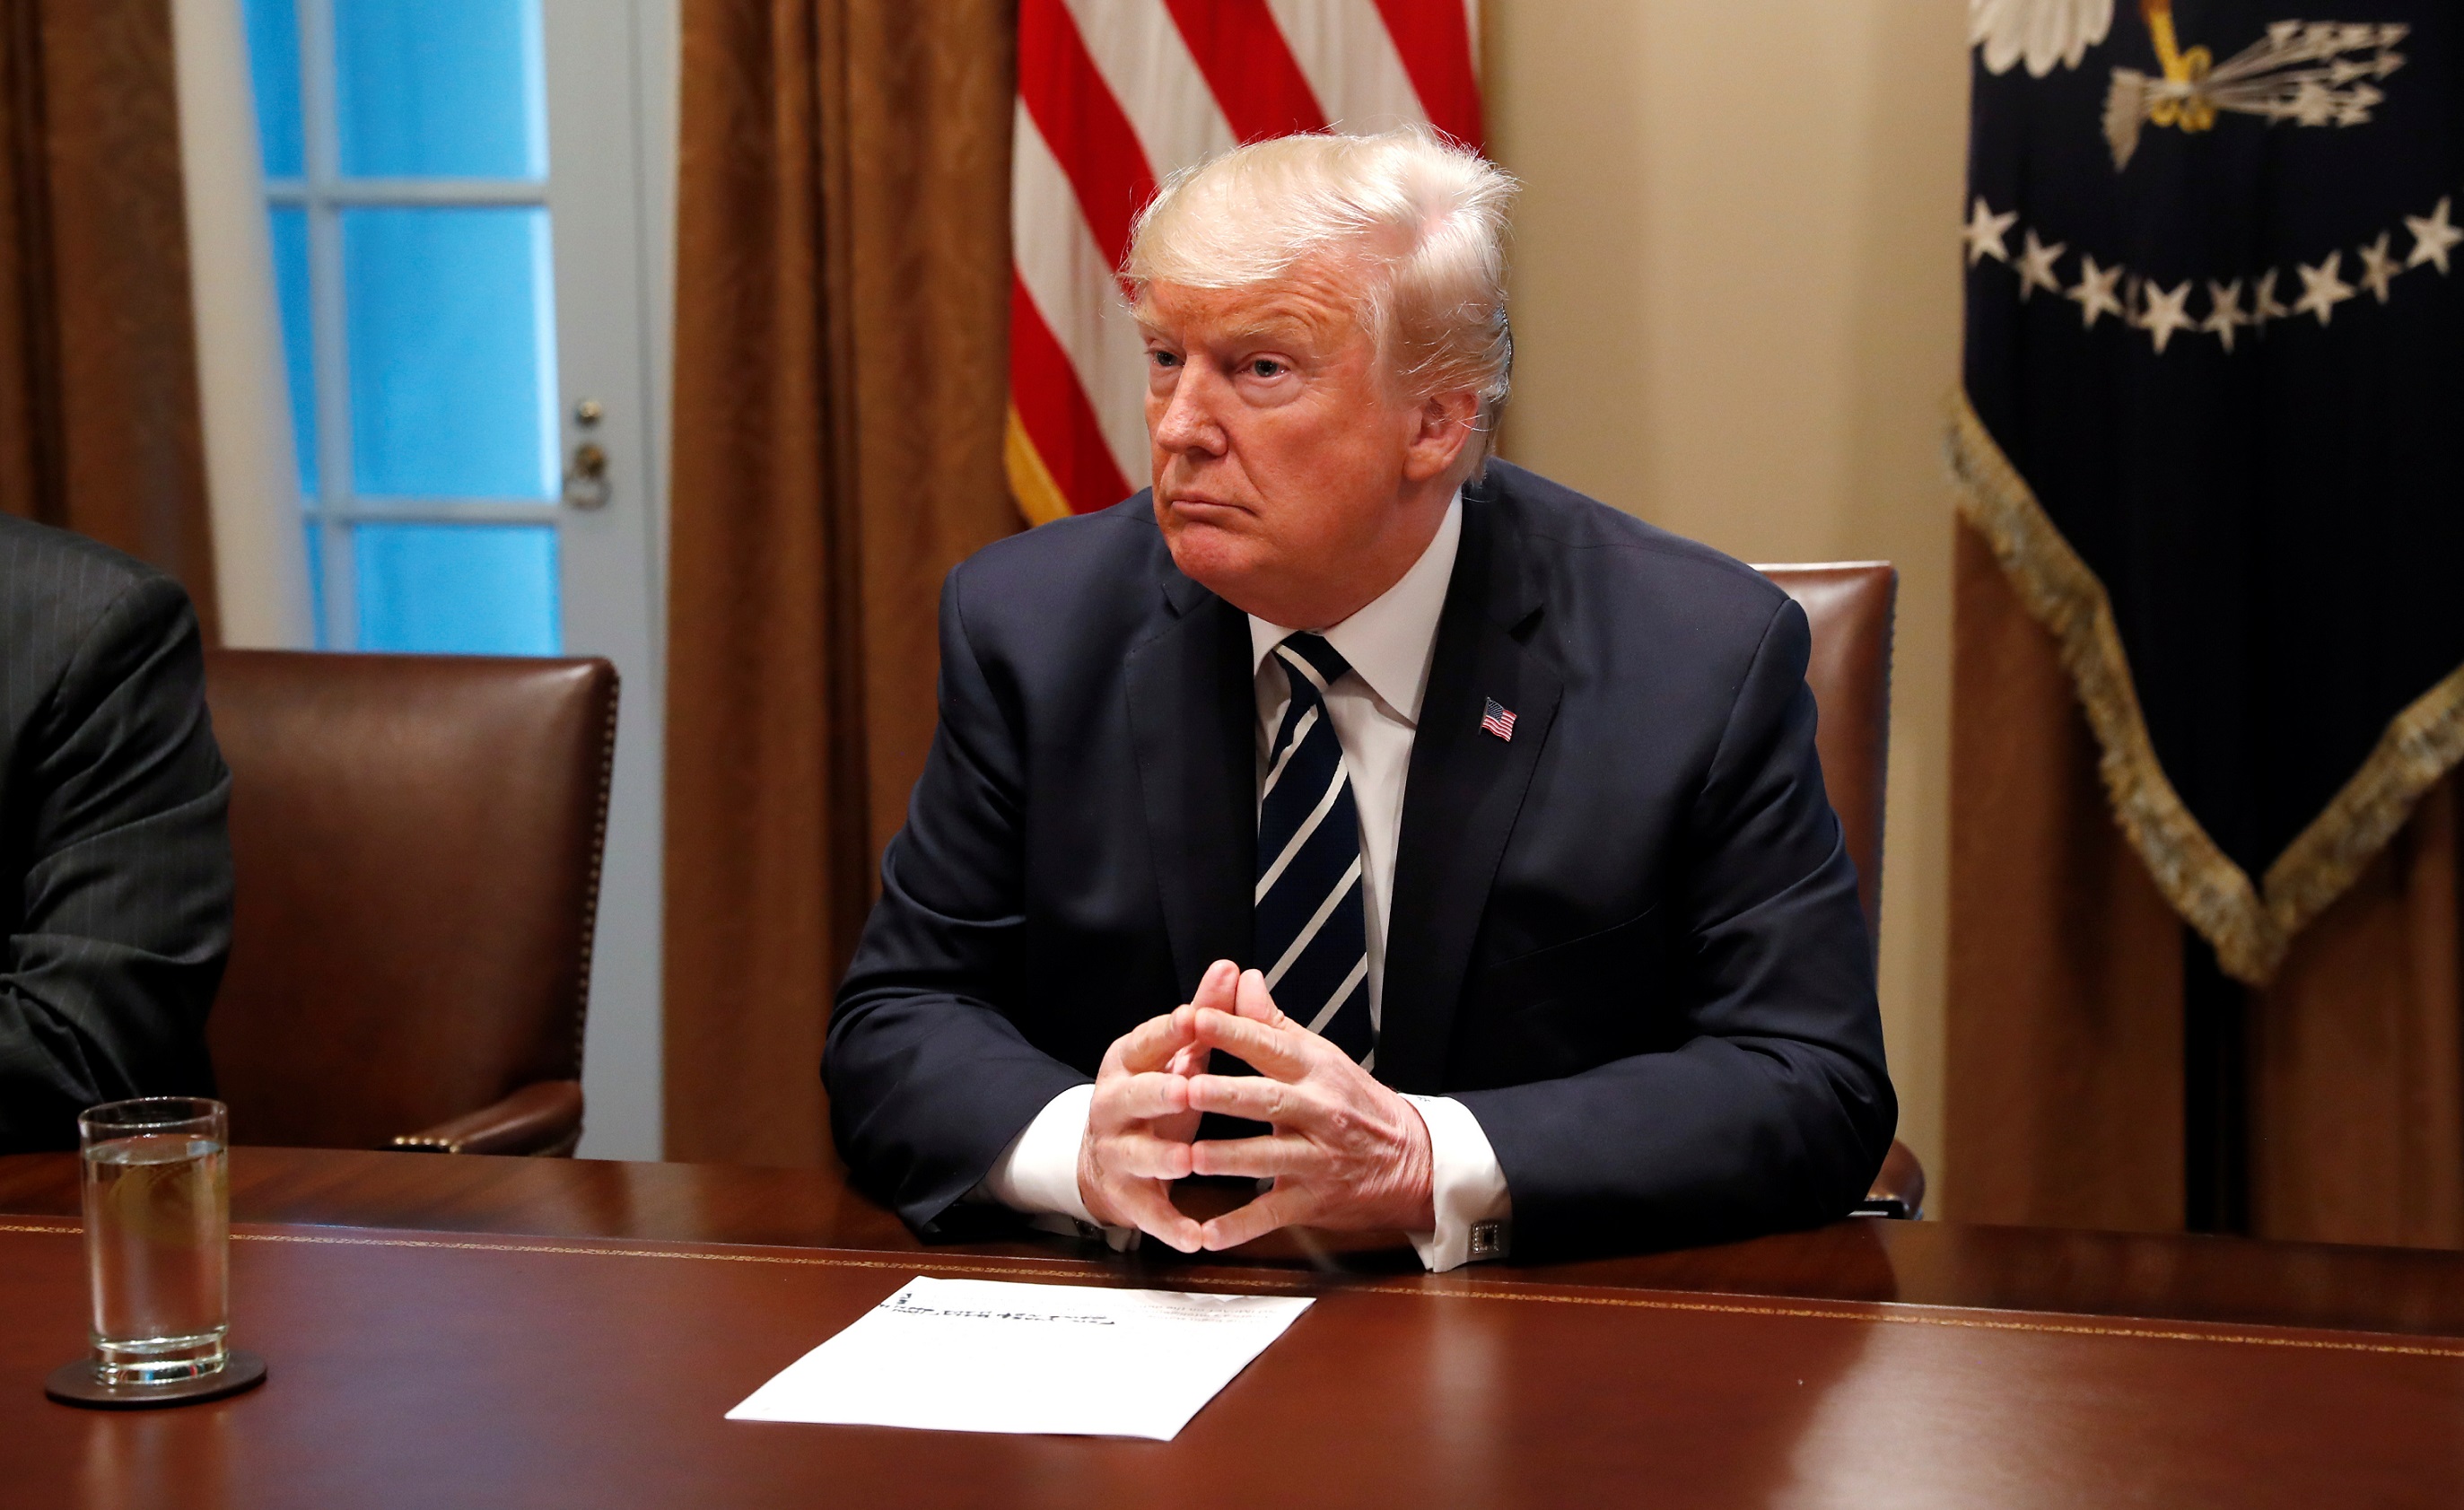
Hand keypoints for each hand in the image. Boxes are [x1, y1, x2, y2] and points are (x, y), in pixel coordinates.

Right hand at [1074, 960, 1235, 1249]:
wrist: (1109, 1158)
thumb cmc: (1157, 1095)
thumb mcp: (1178, 1056)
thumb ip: (1206, 1015)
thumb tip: (1231, 967)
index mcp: (1127, 1064)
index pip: (1145, 1042)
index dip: (1167, 1033)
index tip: (1192, 1018)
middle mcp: (1113, 1105)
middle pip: (1132, 1097)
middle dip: (1158, 1092)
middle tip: (1187, 1089)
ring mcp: (1117, 1153)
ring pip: (1136, 1155)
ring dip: (1160, 1157)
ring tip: (1186, 1159)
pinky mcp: (1128, 1197)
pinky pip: (1149, 1213)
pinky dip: (1171, 1226)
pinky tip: (1195, 1236)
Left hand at [1183, 968, 1435, 1247]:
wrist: (1412, 1161)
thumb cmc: (1355, 1103)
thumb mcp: (1320, 1057)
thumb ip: (1272, 1024)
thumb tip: (1242, 978)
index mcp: (1315, 1071)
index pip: (1271, 1046)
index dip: (1234, 1032)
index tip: (1196, 1018)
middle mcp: (1318, 1112)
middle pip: (1269, 1101)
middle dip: (1225, 1095)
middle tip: (1185, 1088)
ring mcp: (1317, 1159)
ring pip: (1269, 1158)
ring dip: (1229, 1158)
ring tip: (1191, 1157)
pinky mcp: (1314, 1201)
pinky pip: (1273, 1214)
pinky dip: (1240, 1227)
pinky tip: (1206, 1235)